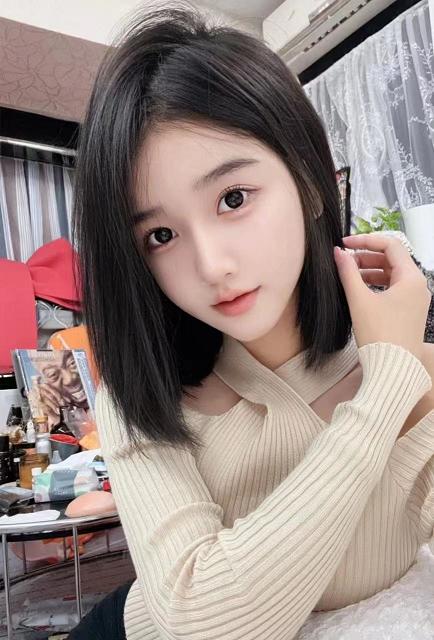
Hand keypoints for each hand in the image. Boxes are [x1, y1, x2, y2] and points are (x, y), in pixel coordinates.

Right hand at [334, 234, 430, 361]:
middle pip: (392, 258)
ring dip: (370, 271)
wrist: (393, 370)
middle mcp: (418, 286)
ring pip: (392, 274)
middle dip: (366, 256)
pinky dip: (376, 285)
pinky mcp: (410, 312)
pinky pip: (393, 289)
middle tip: (344, 261)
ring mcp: (415, 299)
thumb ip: (347, 272)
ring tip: (348, 276)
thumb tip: (338, 253)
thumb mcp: (359, 300)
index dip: (365, 240)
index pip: (390, 245)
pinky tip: (359, 290)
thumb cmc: (379, 336)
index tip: (344, 244)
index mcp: (411, 278)